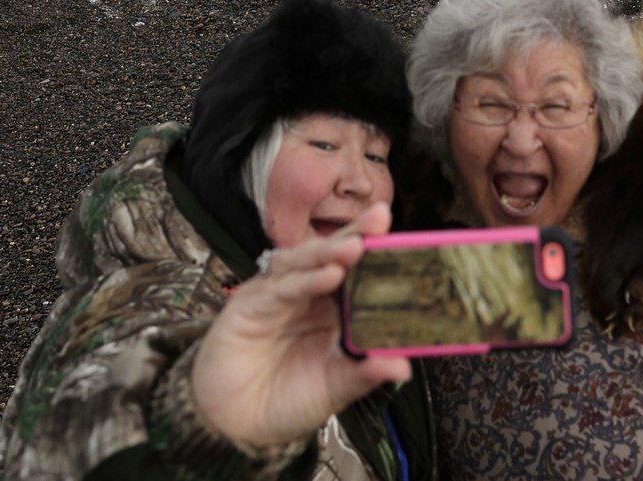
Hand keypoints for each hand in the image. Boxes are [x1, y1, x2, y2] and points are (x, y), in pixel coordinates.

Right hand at [190, 204, 411, 448]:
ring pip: (304, 262)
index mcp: (333, 307)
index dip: (377, 250)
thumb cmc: (288, 398)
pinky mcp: (249, 306)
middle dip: (356, 234)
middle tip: (380, 218)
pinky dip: (304, 281)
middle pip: (332, 254)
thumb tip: (403, 366)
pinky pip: (279, 288)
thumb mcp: (334, 388)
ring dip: (329, 251)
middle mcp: (307, 294)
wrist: (237, 423)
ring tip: (356, 246)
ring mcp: (277, 295)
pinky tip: (327, 276)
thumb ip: (364, 374)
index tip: (405, 237)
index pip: (358, 270)